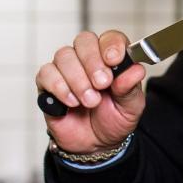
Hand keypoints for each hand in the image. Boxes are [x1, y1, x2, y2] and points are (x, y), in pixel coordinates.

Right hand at [35, 30, 145, 153]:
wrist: (95, 144)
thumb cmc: (114, 119)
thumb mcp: (131, 107)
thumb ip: (131, 88)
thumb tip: (136, 70)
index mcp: (111, 58)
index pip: (110, 38)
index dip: (111, 45)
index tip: (114, 60)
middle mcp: (88, 58)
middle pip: (84, 41)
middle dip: (93, 61)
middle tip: (102, 83)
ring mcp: (66, 69)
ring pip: (64, 55)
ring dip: (78, 79)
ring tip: (90, 101)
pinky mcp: (48, 83)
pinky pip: (46, 73)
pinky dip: (60, 87)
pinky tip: (71, 102)